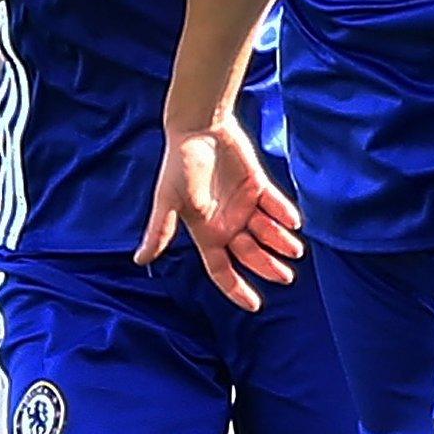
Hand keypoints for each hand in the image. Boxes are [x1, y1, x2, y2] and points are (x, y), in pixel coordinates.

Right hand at [136, 117, 304, 311]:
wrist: (198, 128)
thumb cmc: (179, 164)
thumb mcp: (168, 200)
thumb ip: (160, 230)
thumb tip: (139, 261)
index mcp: (206, 232)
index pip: (221, 269)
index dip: (236, 288)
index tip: (255, 305)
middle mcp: (227, 223)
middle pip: (250, 254)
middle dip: (267, 266)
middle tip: (286, 277)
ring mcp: (244, 205)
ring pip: (266, 232)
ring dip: (280, 242)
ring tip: (295, 250)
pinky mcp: (257, 185)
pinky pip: (274, 204)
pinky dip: (284, 213)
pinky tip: (294, 222)